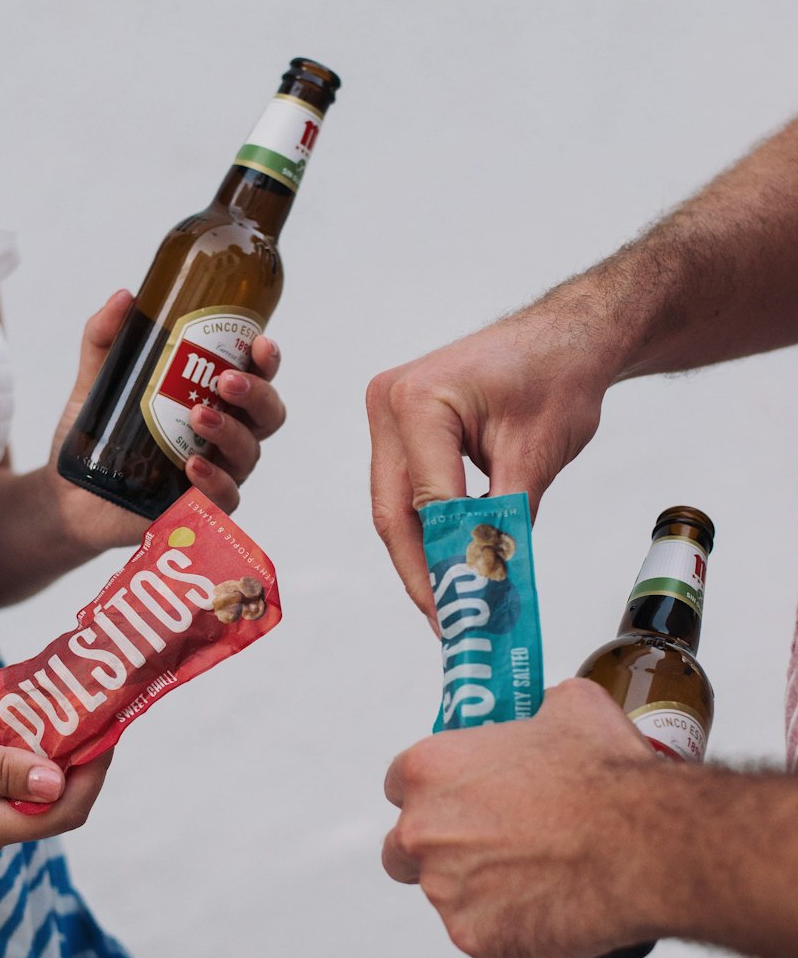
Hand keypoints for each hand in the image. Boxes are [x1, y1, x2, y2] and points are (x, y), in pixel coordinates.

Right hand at [0, 716, 111, 860]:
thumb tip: (56, 780)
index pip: (65, 810)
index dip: (94, 770)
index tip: (107, 725)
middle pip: (56, 801)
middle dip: (78, 756)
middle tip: (87, 706)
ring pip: (33, 789)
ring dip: (50, 750)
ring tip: (59, 705)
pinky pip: (8, 784)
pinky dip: (21, 753)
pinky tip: (20, 719)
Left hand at [49, 289, 285, 554]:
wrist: (69, 494)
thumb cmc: (95, 436)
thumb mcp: (96, 380)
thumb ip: (106, 338)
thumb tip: (124, 296)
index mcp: (215, 402)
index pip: (257, 378)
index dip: (267, 361)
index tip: (260, 343)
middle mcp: (225, 438)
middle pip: (267, 415)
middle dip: (256, 394)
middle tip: (226, 380)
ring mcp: (216, 474)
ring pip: (248, 452)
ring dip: (230, 431)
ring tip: (199, 415)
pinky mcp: (198, 508)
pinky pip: (224, 498)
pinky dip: (214, 481)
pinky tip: (193, 466)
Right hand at [366, 305, 615, 618]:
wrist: (567, 337)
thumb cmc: (558, 375)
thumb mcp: (537, 454)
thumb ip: (506, 521)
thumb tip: (491, 585)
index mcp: (417, 401)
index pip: (424, 501)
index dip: (439, 563)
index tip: (459, 612)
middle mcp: (389, 404)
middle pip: (394, 510)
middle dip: (421, 571)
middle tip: (446, 621)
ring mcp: (390, 415)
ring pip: (396, 506)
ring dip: (423, 554)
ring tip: (449, 603)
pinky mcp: (402, 429)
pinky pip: (408, 490)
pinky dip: (429, 527)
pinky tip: (448, 562)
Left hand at [382, 678, 666, 957]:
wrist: (643, 846)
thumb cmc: (605, 774)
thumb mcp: (569, 706)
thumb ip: (536, 713)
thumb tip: (545, 716)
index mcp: (429, 769)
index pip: (400, 785)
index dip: (432, 794)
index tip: (460, 801)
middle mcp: (421, 831)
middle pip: (404, 848)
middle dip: (436, 850)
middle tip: (489, 849)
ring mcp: (443, 890)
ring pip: (446, 896)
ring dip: (480, 892)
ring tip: (538, 882)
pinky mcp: (473, 939)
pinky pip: (482, 938)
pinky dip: (510, 931)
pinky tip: (552, 913)